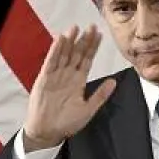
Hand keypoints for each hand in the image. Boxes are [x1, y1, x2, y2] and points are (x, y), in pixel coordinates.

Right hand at [22, 25, 117, 150]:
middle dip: (84, 40)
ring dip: (69, 41)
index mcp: (78, 81)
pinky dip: (55, 51)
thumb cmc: (66, 123)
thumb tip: (114, 82)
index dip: (93, 47)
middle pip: (76, 53)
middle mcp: (67, 75)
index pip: (87, 60)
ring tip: (75, 28)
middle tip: (91, 26)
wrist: (47, 132)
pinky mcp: (44, 79)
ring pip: (64, 54)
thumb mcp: (88, 110)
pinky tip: (60, 40)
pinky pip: (51, 62)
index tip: (100, 34)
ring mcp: (55, 76)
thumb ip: (100, 95)